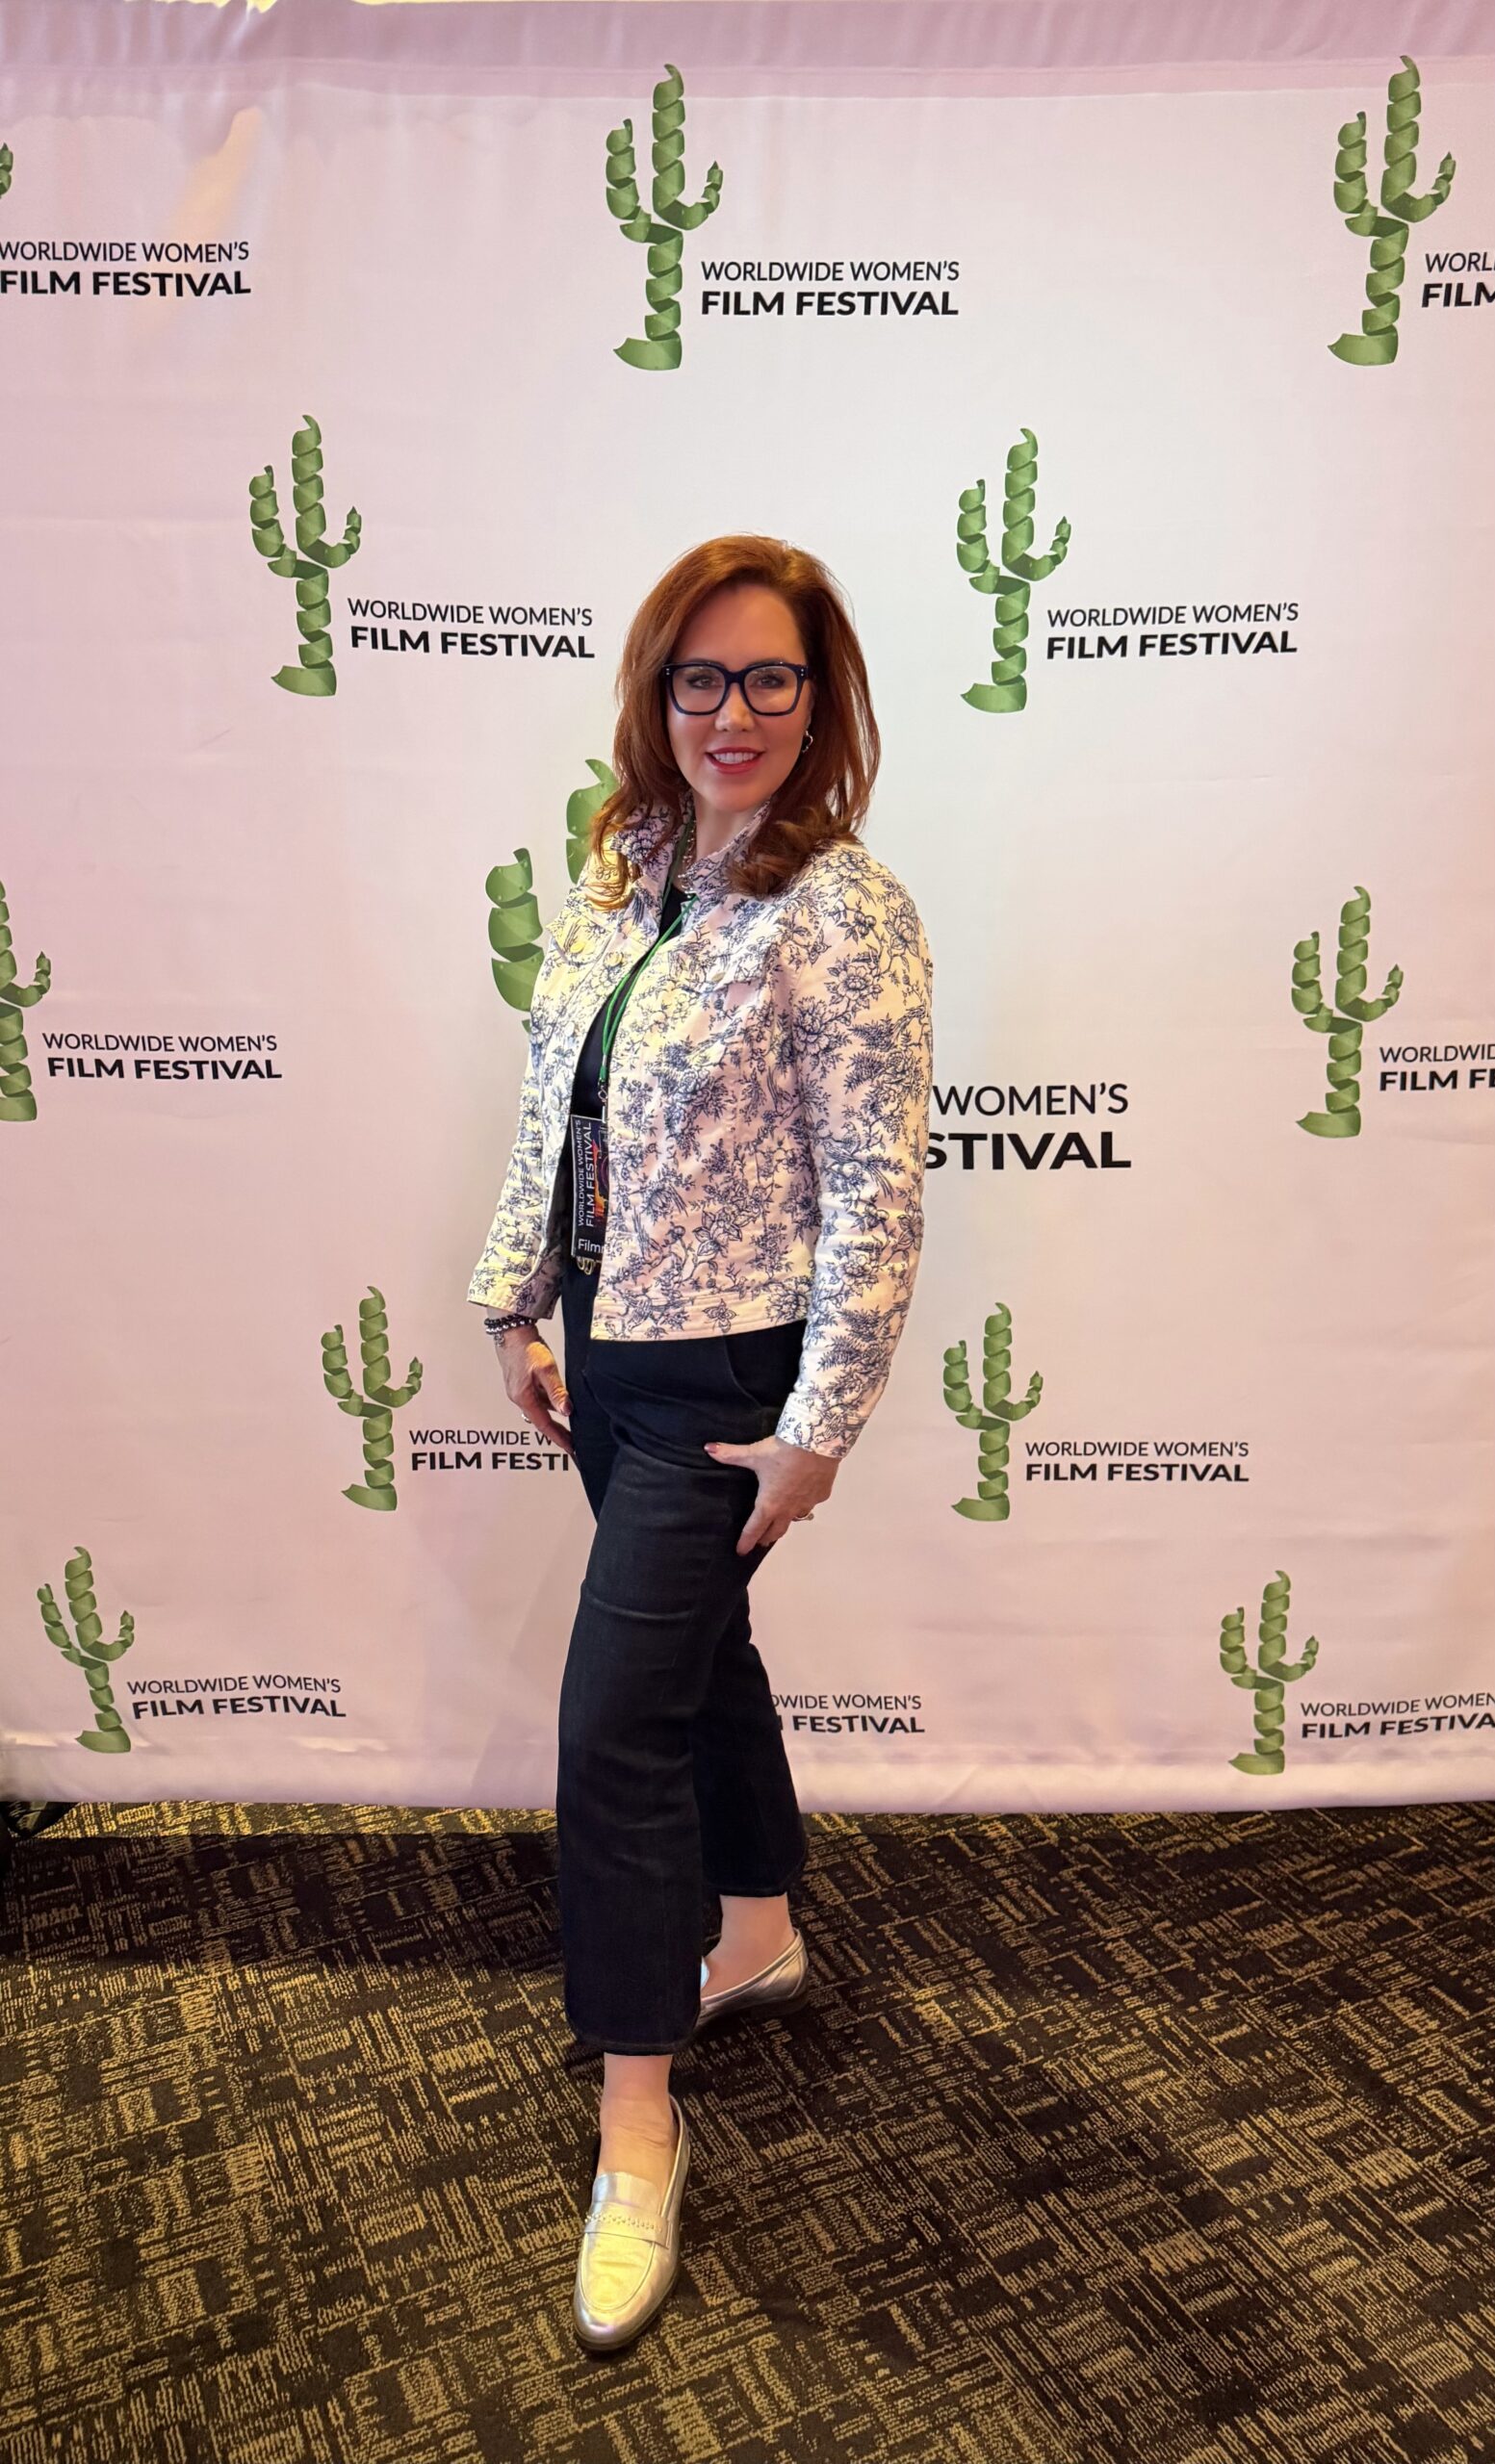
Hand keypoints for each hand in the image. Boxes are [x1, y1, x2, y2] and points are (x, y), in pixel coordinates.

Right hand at [496, 1327, 573, 1455]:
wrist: (511, 1330)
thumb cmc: (526, 1347)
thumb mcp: (546, 1369)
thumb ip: (557, 1391)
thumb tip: (566, 1411)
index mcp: (523, 1398)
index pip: (544, 1425)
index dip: (558, 1438)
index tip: (570, 1448)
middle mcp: (519, 1397)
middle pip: (541, 1419)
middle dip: (557, 1431)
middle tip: (572, 1440)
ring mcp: (519, 1390)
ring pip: (540, 1408)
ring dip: (554, 1415)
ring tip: (571, 1421)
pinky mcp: (521, 1382)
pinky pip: (537, 1397)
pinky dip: (549, 1402)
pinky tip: (560, 1399)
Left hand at [703, 1432, 838, 1552]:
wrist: (817, 1442)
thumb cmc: (782, 1452)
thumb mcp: (754, 1454)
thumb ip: (730, 1454)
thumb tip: (708, 1448)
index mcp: (769, 1504)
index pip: (754, 1529)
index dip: (746, 1542)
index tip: (741, 1551)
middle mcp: (788, 1509)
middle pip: (776, 1531)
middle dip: (766, 1538)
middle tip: (760, 1541)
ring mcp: (807, 1503)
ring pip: (795, 1519)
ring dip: (786, 1522)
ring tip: (781, 1522)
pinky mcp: (822, 1494)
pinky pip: (811, 1503)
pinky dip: (805, 1502)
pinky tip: (804, 1495)